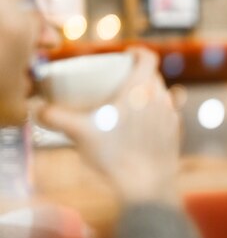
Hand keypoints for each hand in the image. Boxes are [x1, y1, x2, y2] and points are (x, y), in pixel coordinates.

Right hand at [31, 48, 180, 203]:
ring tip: (132, 104)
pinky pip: (169, 114)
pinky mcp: (176, 132)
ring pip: (163, 95)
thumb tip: (39, 109)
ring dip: (150, 95)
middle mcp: (161, 98)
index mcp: (140, 89)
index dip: (139, 52)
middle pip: (154, 77)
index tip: (128, 54)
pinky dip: (158, 113)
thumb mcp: (79, 133)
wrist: (146, 185)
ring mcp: (172, 115)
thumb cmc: (114, 156)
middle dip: (140, 75)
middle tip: (122, 83)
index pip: (148, 58)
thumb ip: (56, 117)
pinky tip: (144, 125)